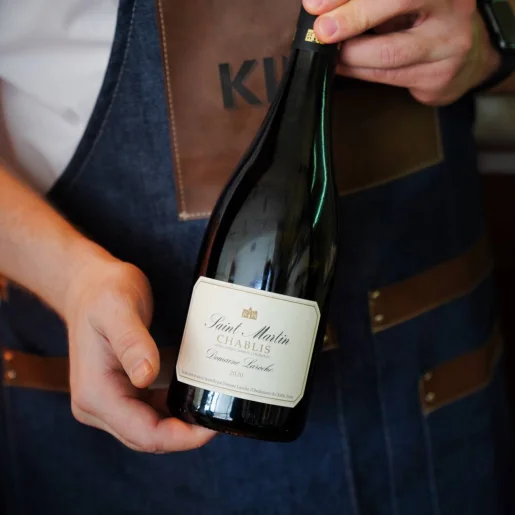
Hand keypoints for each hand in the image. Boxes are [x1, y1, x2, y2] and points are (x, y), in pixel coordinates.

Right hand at [63, 256, 214, 452]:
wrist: (88, 286)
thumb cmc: (103, 293)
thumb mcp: (118, 309)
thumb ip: (132, 343)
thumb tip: (147, 376)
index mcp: (95, 393)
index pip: (142, 433)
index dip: (180, 438)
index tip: (211, 428)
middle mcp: (96, 405)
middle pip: (147, 437)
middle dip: (185, 435)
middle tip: (220, 419)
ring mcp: (107, 400)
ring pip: (149, 429)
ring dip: (180, 425)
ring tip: (212, 409)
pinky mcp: (119, 391)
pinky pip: (149, 412)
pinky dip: (172, 410)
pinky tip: (193, 397)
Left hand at [303, 0, 500, 104]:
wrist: (469, 60)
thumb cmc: (427, 20)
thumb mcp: (408, 2)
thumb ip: (375, 3)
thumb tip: (324, 5)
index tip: (316, 3)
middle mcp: (451, 4)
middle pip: (398, 2)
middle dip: (353, 16)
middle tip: (322, 28)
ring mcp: (448, 43)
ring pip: (389, 51)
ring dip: (350, 54)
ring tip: (329, 52)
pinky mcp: (438, 76)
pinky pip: (388, 76)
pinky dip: (358, 71)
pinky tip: (342, 66)